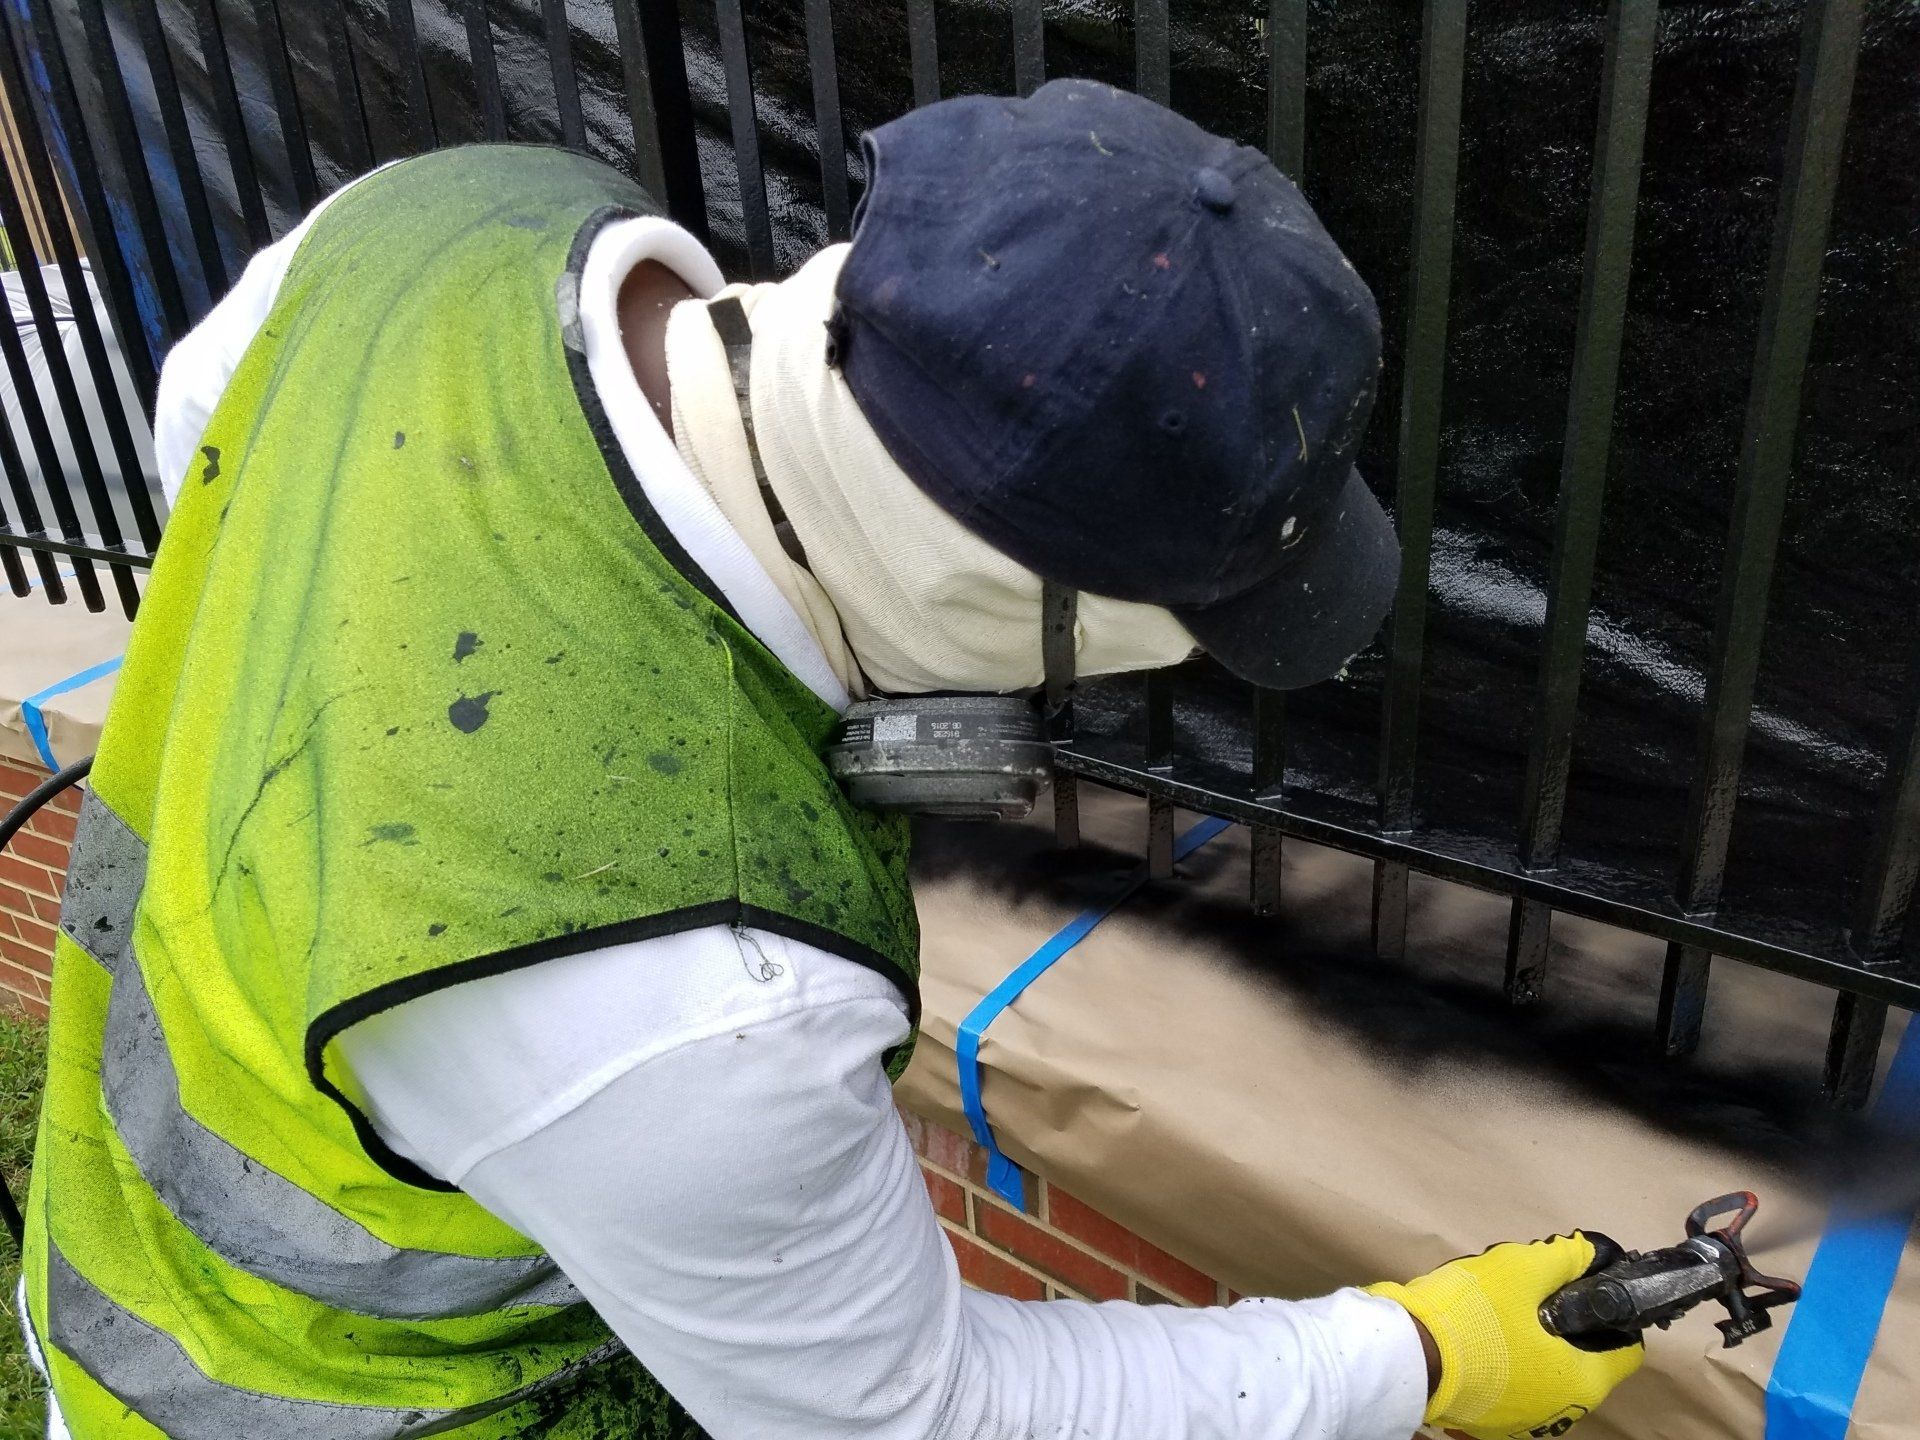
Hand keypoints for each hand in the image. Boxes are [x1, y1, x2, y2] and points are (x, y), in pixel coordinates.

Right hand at [1367, 1233, 1643, 1439]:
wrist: (1406, 1356)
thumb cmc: (1472, 1316)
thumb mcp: (1521, 1269)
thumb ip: (1564, 1260)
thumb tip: (1591, 1253)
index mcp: (1581, 1380)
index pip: (1626, 1350)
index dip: (1613, 1314)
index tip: (1588, 1292)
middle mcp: (1561, 1410)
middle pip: (1580, 1358)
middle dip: (1563, 1324)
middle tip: (1530, 1292)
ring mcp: (1524, 1421)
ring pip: (1543, 1371)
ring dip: (1531, 1342)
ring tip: (1497, 1310)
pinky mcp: (1490, 1422)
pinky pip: (1512, 1384)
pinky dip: (1505, 1361)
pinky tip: (1478, 1336)